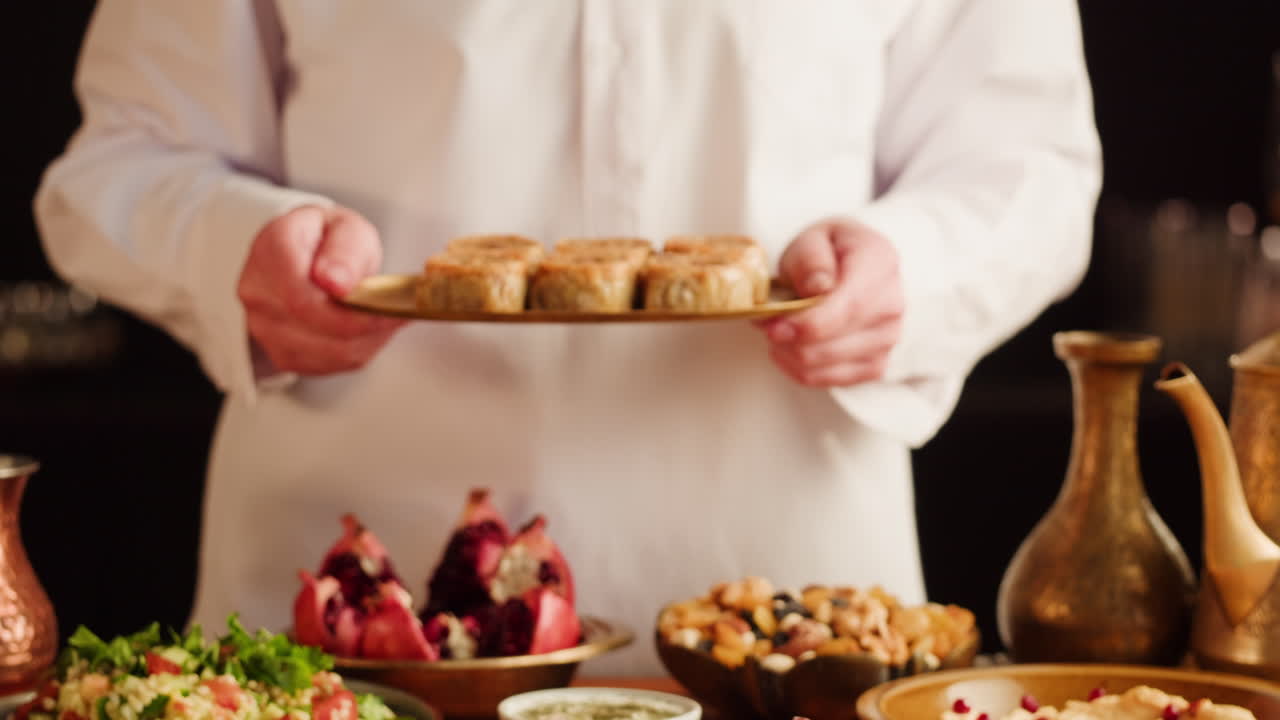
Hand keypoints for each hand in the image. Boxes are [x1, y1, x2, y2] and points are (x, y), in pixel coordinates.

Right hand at [237, 205, 403, 375]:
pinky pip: (330, 364)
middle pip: (316, 327)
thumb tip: (336, 282)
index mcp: (272, 250)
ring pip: (328, 352)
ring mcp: (264, 327)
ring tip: (384, 317)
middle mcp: (258, 292)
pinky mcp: (281, 354)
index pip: (300, 295)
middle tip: (397, 311)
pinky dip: (357, 350)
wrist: (305, 256)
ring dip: (366, 339)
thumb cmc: (328, 241)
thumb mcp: (347, 228)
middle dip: (364, 323)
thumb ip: (345, 250)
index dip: (344, 308)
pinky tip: (366, 330)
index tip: (381, 305)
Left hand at [756, 219, 903, 386]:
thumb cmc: (828, 252)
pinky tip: (790, 348)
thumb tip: (816, 287)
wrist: (851, 265)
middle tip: (766, 323)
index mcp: (880, 263)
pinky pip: (828, 380)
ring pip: (826, 366)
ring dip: (790, 354)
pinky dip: (800, 369)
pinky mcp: (875, 365)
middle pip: (835, 343)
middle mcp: (891, 304)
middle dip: (790, 340)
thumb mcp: (812, 239)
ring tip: (778, 330)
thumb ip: (811, 259)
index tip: (775, 328)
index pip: (850, 306)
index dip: (810, 324)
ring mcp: (887, 339)